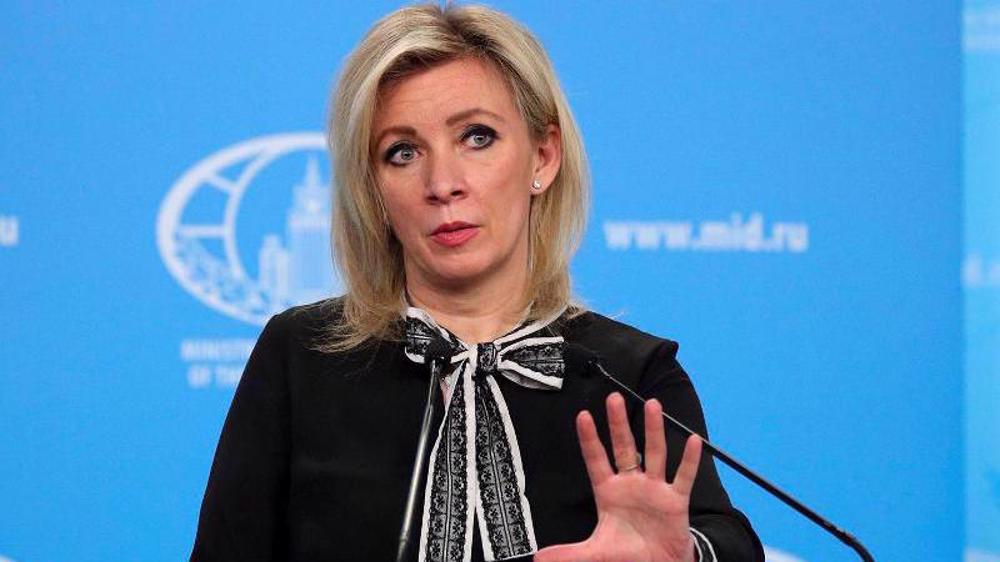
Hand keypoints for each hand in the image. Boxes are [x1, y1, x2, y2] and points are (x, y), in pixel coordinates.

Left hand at [534, 392, 702, 561]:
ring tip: (653, 405)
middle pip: (624, 447)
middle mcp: (631, 484)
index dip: (589, 439)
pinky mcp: (675, 501)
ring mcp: (654, 490)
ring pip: (655, 453)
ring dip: (654, 430)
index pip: (596, 460)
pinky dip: (689, 460)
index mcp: (608, 492)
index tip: (583, 415)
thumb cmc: (626, 553)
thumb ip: (568, 554)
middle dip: (619, 424)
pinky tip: (693, 440)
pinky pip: (683, 476)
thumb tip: (538, 560)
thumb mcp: (595, 553)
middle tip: (614, 397)